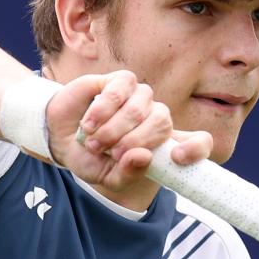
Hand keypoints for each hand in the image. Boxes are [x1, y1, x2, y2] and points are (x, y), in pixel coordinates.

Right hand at [45, 70, 212, 189]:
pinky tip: (88, 122)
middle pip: (163, 124)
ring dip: (113, 129)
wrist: (60, 137)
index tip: (177, 158)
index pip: (198, 142)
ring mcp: (141, 97)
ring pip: (140, 109)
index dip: (196, 148)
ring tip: (94, 141)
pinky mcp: (121, 81)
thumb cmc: (89, 158)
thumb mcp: (107, 177)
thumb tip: (143, 157)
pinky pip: (120, 92)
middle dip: (133, 142)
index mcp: (161, 144)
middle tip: (109, 153)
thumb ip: (128, 174)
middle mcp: (156, 117)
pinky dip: (102, 110)